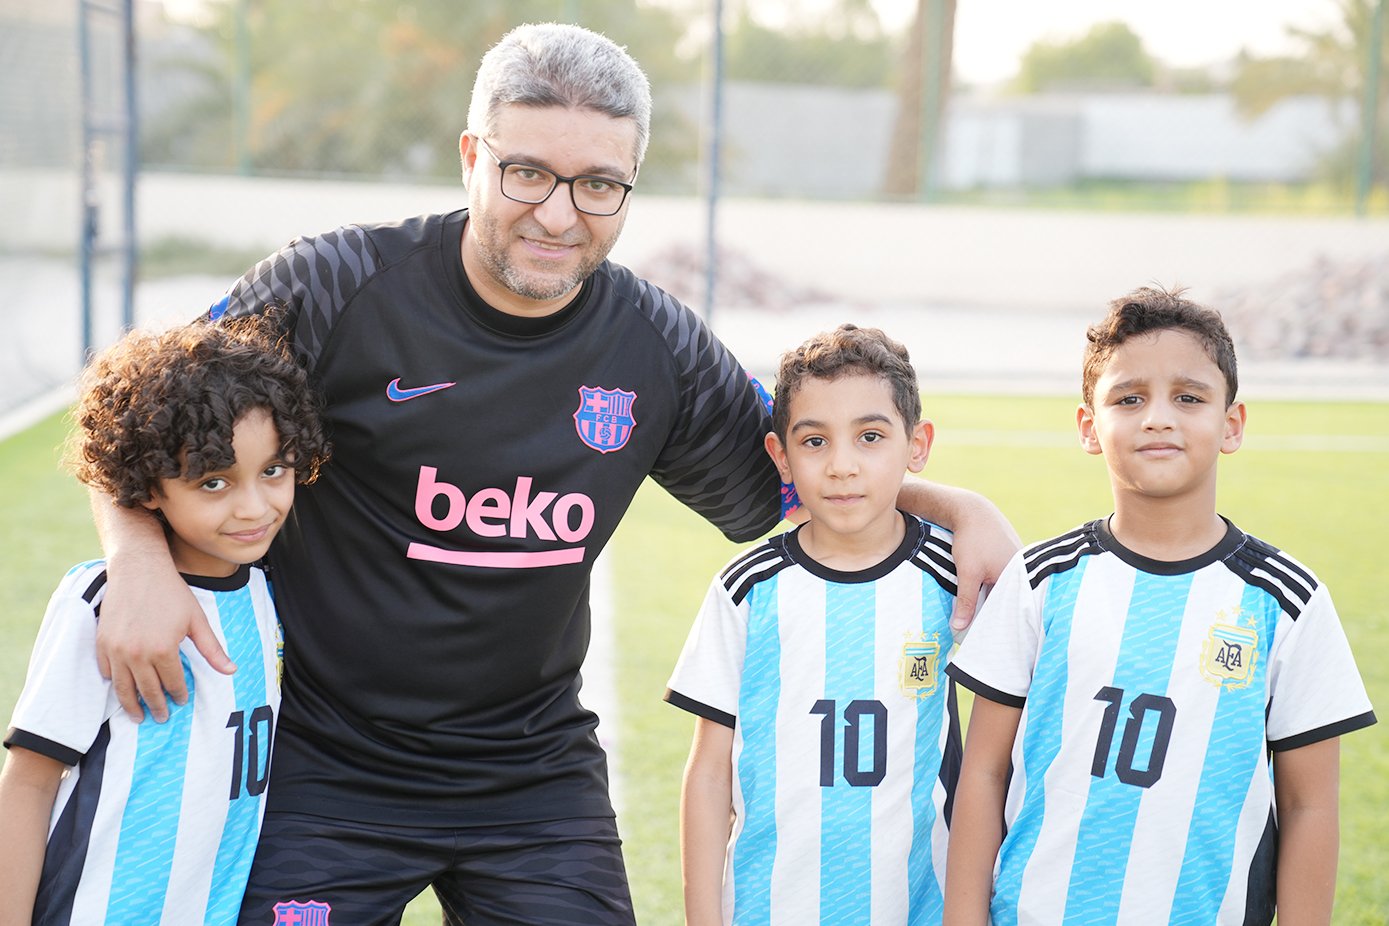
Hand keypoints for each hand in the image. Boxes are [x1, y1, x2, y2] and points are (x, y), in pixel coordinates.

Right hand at [95, 551, 233, 721]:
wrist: (139, 570)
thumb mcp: (197, 620)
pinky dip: (113, 682)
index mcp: (162, 650)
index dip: (179, 694)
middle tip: (160, 718)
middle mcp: (136, 654)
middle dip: (156, 707)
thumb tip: (231, 671)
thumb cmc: (172, 593)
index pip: (172, 683)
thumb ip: (212, 650)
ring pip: (123, 687)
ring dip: (130, 705)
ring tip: (137, 716)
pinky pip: (106, 671)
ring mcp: (115, 650)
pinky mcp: (102, 642)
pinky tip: (121, 688)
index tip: (182, 701)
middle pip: (147, 691)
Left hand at [946, 492, 1019, 634]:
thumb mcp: (967, 573)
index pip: (1012, 609)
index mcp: (1018, 575)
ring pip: (1007, 590)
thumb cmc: (972, 539)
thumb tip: (958, 628)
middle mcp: (1024, 570)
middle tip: (982, 631)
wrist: (972, 511)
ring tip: (982, 616)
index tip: (990, 639)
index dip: (1001, 624)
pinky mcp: (1012, 559)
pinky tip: (985, 596)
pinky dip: (996, 588)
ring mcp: (1020, 563)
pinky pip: (1006, 580)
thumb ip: (966, 601)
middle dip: (997, 614)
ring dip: (995, 600)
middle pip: (1010, 600)